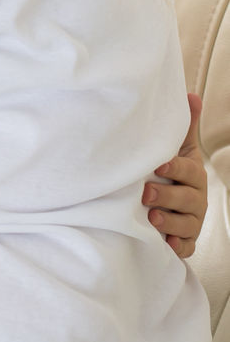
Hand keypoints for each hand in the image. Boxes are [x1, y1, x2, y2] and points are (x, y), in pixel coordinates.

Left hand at [143, 93, 206, 258]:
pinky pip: (186, 247)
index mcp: (193, 174)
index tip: (158, 165)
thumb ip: (183, 125)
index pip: (187, 170)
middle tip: (145, 193)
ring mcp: (192, 221)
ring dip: (170, 222)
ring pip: (186, 224)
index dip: (175, 168)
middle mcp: (195, 198)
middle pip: (186, 198)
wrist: (169, 202)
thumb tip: (190, 94)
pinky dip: (178, 246)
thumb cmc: (170, 171)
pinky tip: (167, 245)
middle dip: (167, 196)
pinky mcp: (185, 240)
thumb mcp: (177, 148)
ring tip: (152, 218)